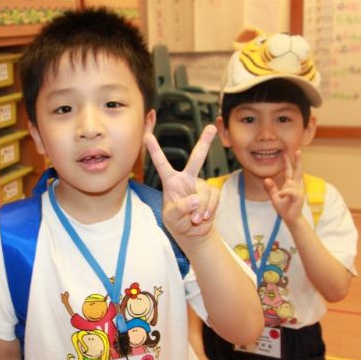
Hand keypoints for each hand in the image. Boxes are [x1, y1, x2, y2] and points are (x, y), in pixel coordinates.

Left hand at [143, 125, 219, 239]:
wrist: (193, 232)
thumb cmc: (177, 222)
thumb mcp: (172, 218)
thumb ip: (181, 208)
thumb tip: (196, 198)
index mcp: (171, 182)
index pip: (161, 164)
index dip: (154, 150)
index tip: (146, 136)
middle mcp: (186, 179)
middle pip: (197, 159)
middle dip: (205, 143)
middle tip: (212, 127)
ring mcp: (200, 185)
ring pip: (204, 193)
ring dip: (201, 209)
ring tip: (194, 219)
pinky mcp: (212, 192)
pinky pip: (214, 198)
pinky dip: (209, 210)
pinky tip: (203, 217)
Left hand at [264, 150, 304, 224]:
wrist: (291, 218)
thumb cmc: (284, 209)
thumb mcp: (274, 197)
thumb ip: (271, 188)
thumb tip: (266, 179)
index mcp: (290, 185)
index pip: (290, 171)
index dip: (289, 162)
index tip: (287, 153)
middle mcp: (296, 186)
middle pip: (297, 171)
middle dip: (298, 161)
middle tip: (298, 150)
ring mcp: (299, 191)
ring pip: (289, 183)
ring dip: (283, 190)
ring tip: (281, 197)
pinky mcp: (299, 196)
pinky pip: (290, 191)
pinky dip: (284, 193)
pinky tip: (281, 195)